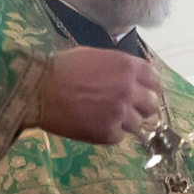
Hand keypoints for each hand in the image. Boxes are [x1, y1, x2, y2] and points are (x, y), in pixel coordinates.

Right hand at [33, 48, 162, 145]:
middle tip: (127, 108)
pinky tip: (94, 124)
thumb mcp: (95, 56)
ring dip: (124, 122)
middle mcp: (130, 90)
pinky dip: (109, 133)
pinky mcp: (108, 133)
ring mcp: (120, 114)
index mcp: (128, 67)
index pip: (155, 81)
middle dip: (142, 107)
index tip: (143, 92)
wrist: (39, 89)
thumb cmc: (62, 67)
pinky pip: (119, 137)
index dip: (149, 87)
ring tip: (104, 117)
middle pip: (152, 106)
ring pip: (137, 124)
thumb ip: (119, 67)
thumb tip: (132, 77)